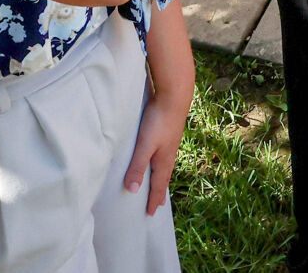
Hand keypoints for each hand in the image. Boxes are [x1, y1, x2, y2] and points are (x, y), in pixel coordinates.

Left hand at [123, 77, 193, 215]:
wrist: (174, 95)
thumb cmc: (158, 121)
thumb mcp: (145, 145)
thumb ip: (138, 166)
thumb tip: (133, 191)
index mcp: (163, 160)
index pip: (158, 185)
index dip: (153, 199)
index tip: (150, 213)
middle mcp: (169, 154)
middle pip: (164, 178)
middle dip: (159, 192)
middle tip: (157, 205)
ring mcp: (170, 142)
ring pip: (165, 166)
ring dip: (161, 178)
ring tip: (159, 183)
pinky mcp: (168, 132)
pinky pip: (164, 155)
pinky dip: (160, 163)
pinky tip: (159, 157)